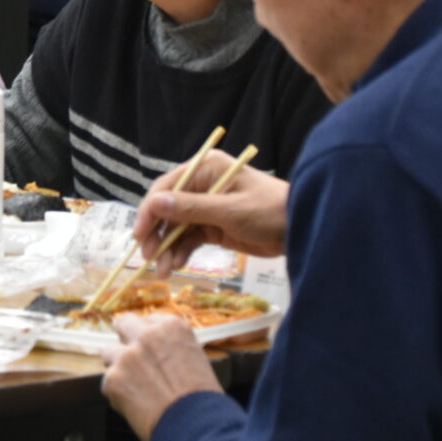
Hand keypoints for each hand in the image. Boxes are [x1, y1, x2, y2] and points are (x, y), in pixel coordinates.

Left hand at [100, 313, 223, 440]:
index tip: (152, 350)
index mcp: (171, 327)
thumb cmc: (203, 400)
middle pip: (123, 324)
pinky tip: (137, 408)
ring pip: (109, 353)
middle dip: (125, 339)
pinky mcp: (113, 379)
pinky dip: (118, 396)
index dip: (150, 337)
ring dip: (118, 367)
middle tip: (131, 357)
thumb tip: (157, 354)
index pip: (150, 321)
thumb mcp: (195, 360)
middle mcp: (146, 336)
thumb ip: (172, 349)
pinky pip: (108, 384)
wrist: (198, 427)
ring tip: (136, 389)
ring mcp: (127, 356)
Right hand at [132, 149, 289, 270]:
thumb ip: (191, 208)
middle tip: (148, 257)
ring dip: (167, 248)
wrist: (301, 229)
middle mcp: (202, 185)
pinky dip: (181, 252)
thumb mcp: (230, 211)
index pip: (167, 187)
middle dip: (157, 233)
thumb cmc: (270, 211)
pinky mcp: (213, 226)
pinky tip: (176, 265)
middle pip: (168, 208)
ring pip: (176, 227)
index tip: (140, 234)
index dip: (150, 211)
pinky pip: (190, 238)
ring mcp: (207, 207)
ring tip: (163, 270)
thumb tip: (155, 204)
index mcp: (205, 169)